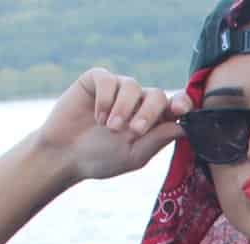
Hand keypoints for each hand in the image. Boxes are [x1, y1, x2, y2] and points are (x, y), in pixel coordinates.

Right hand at [37, 68, 191, 181]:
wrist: (65, 155)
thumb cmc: (101, 158)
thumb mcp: (134, 155)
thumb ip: (157, 140)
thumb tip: (184, 127)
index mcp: (153, 120)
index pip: (176, 105)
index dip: (183, 103)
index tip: (180, 110)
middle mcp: (139, 101)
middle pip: (157, 95)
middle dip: (149, 112)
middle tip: (135, 130)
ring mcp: (118, 89)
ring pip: (133, 86)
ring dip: (123, 108)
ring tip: (110, 128)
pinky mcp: (97, 80)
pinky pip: (109, 79)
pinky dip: (105, 99)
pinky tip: (97, 117)